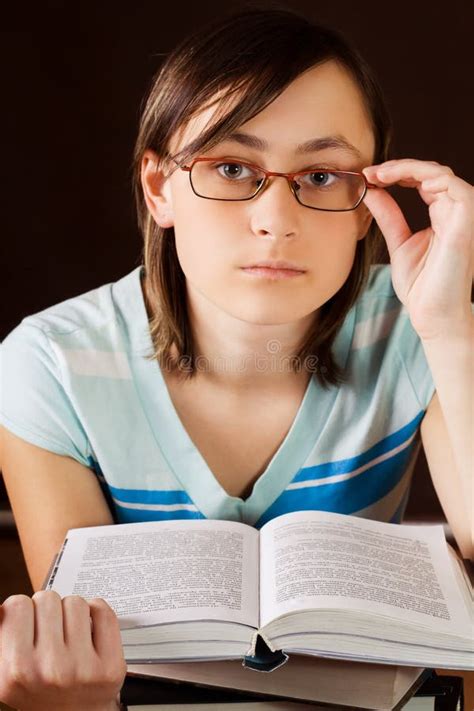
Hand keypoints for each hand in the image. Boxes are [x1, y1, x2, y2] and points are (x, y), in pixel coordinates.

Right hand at [0, 591, 126, 710]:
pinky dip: (97, 613)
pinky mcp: (110, 666)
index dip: (23, 612)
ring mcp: (82, 668)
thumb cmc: (38, 692)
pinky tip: (89, 631)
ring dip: (71, 613)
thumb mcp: (7, 671)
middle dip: (47, 612)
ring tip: (68, 635)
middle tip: (49, 632)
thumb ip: (4, 634)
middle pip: (47, 599)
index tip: (28, 623)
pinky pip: (103, 611)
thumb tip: (4, 607)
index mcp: (15, 671)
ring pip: (75, 602)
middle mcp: (49, 671)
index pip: (17, 605)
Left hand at [362, 159, 473, 339]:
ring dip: (408, 167)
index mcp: (442, 215)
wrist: (433, 314)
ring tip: (380, 174)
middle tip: (370, 172)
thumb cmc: (421, 287)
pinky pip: (453, 186)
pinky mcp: (465, 223)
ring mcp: (463, 216)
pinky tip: (404, 181)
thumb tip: (371, 191)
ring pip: (441, 173)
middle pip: (431, 172)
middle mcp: (455, 212)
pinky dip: (429, 177)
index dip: (396, 173)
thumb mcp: (398, 243)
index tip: (368, 176)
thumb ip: (388, 216)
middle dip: (398, 167)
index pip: (423, 180)